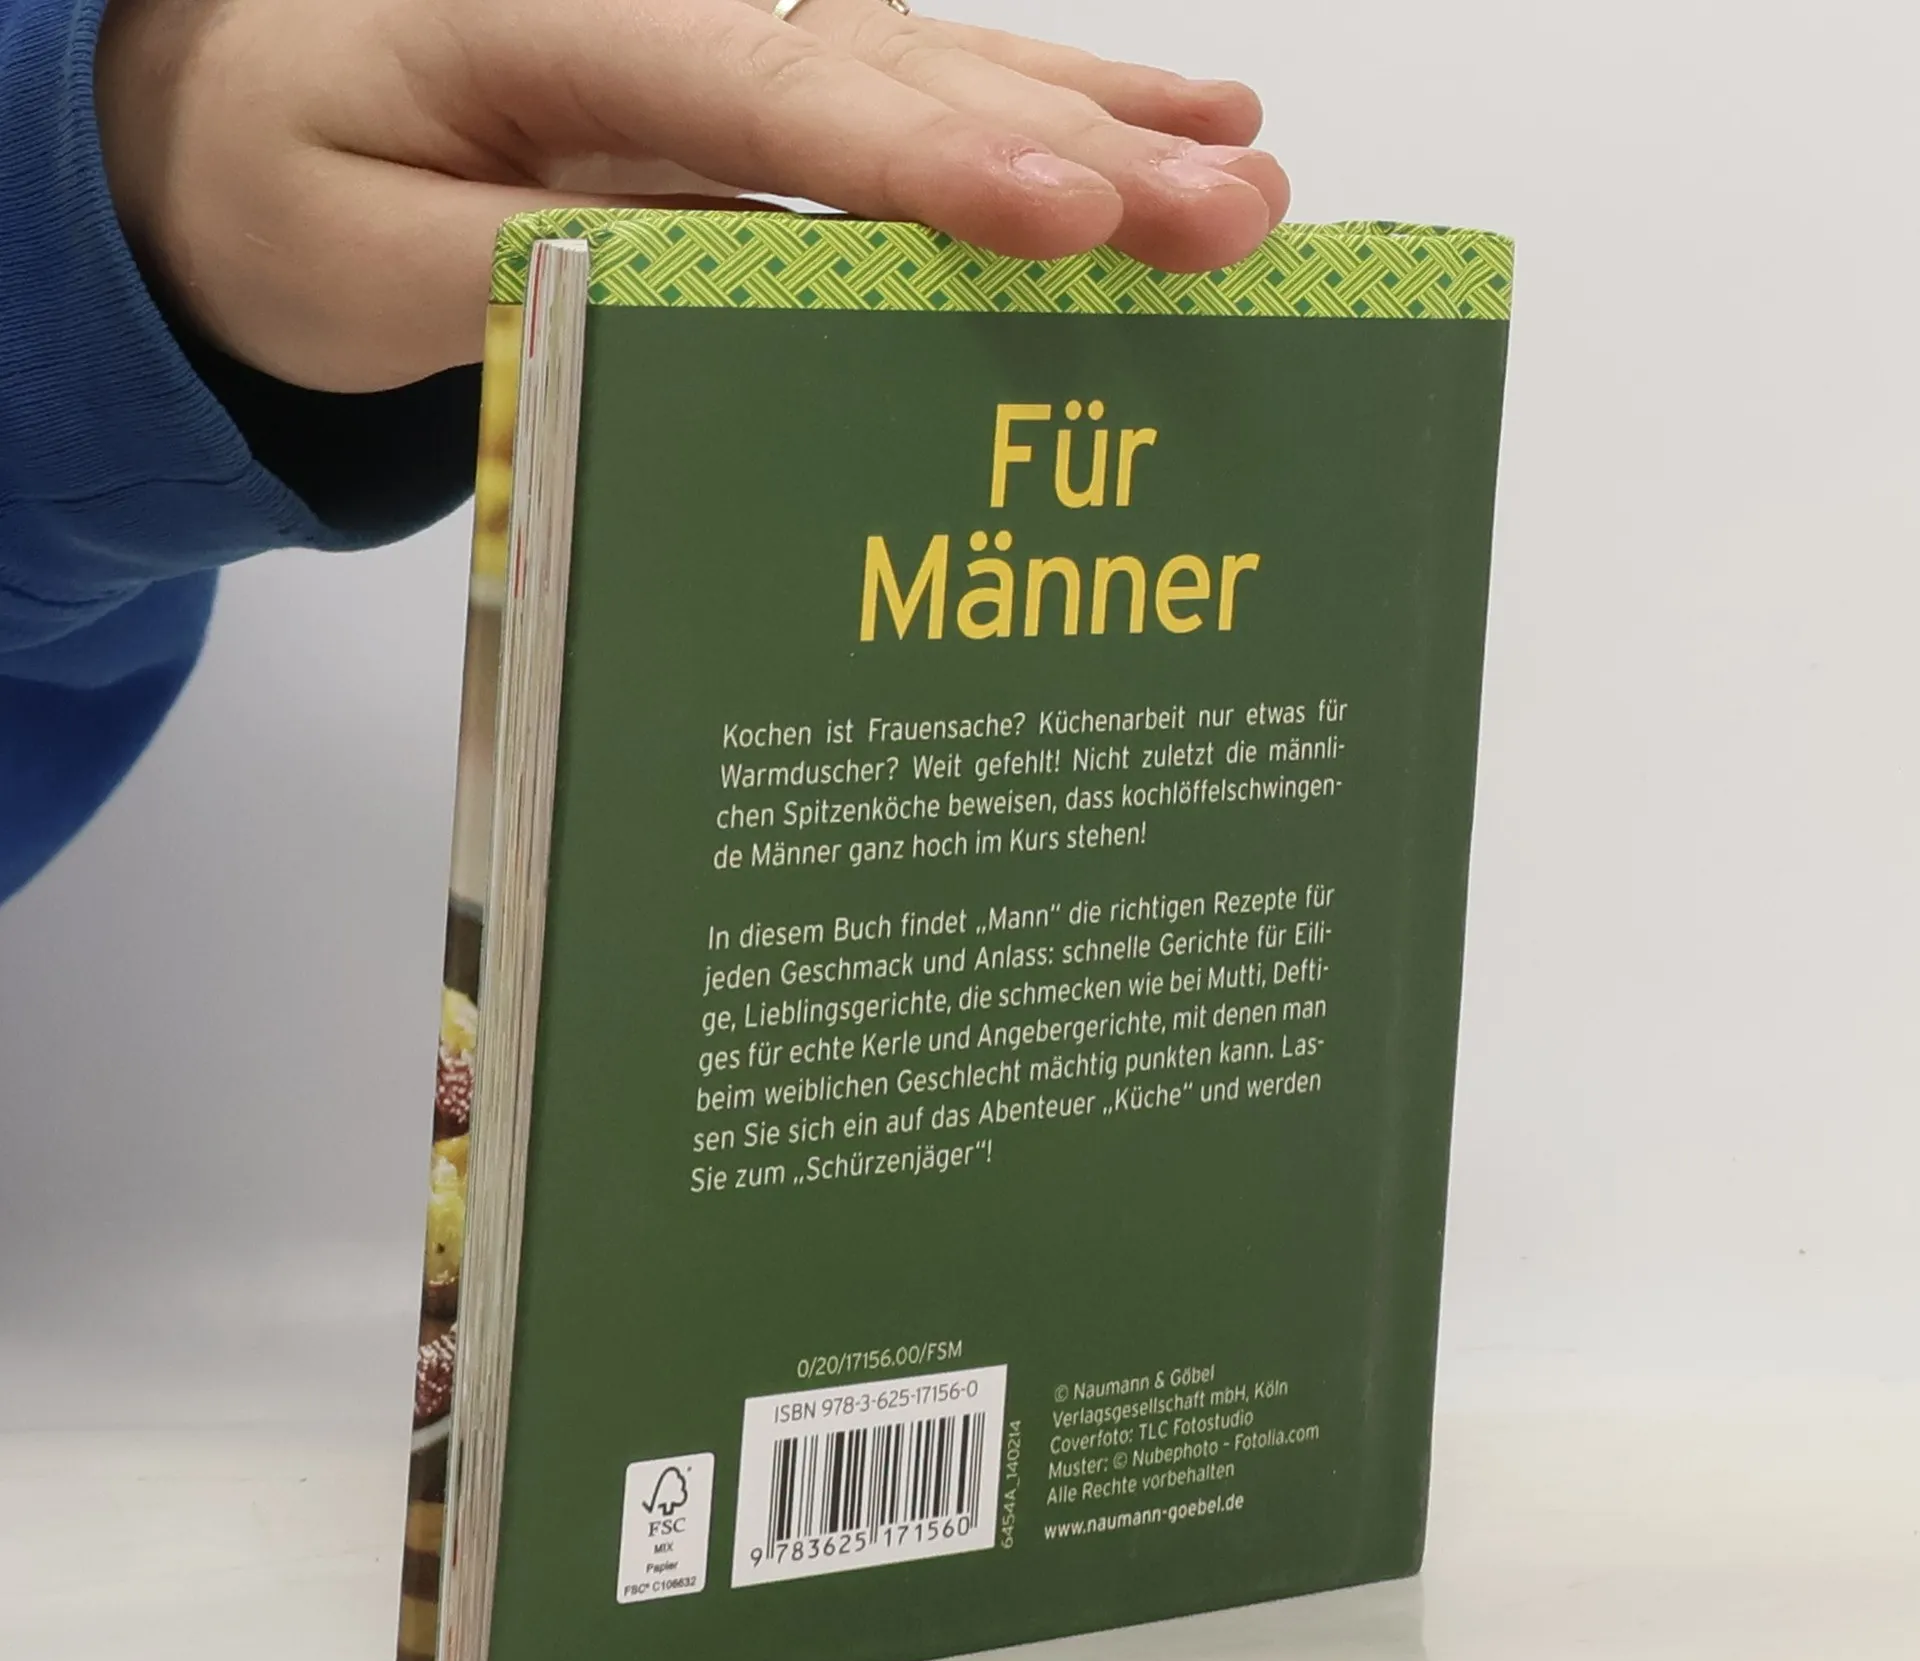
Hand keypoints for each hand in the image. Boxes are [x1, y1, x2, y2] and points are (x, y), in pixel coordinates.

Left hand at [94, 0, 1287, 392]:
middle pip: (899, 76)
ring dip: (1101, 119)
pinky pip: (917, 91)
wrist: (255, 111)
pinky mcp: (763, 86)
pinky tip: (1162, 116)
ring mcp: (733, 38)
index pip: (772, 97)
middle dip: (1075, 151)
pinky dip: (1045, 105)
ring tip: (1248, 173)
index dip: (930, 166)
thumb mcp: (364, 256)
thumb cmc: (291, 182)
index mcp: (560, 22)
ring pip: (939, 68)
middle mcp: (677, 8)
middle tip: (1229, 221)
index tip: (1069, 219)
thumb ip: (535, 264)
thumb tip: (731, 284)